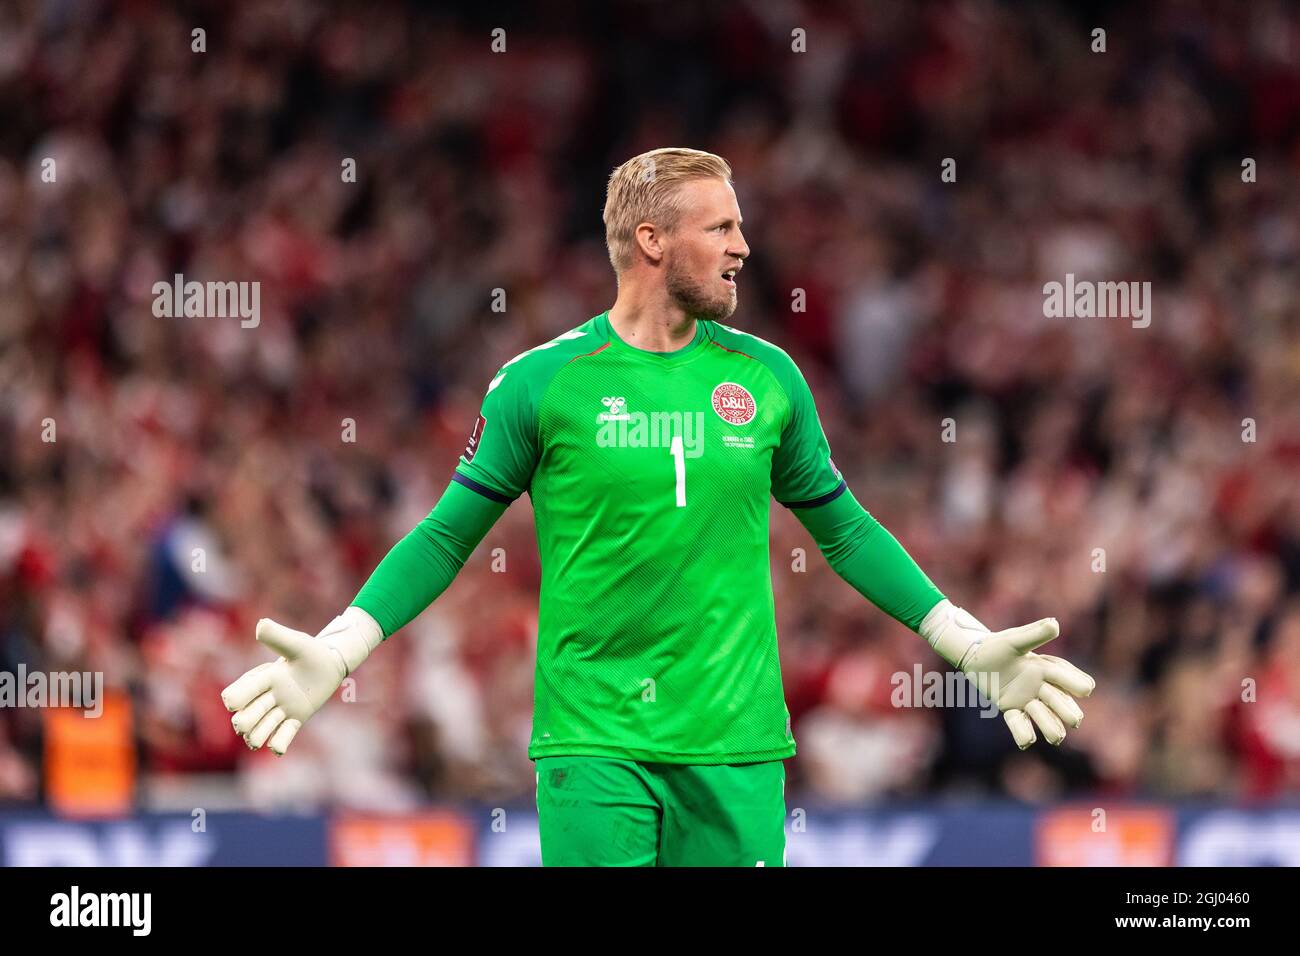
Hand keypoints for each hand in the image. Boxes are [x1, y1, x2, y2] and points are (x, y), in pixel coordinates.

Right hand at [220, 606, 381, 755]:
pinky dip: (279, 743)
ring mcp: (281, 709)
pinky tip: (278, 749)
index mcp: (264, 678)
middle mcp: (268, 696)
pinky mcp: (295, 718)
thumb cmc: (312, 651)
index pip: (240, 692)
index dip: (235, 699)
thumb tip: (260, 625)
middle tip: (246, 727)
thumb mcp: (296, 643)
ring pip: (261, 728)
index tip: (233, 703)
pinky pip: (283, 735)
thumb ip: (278, 636)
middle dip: (244, 722)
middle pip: (247, 715)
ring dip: (258, 736)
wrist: (331, 663)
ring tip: (260, 742)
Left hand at [919, 599, 1095, 748]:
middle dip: (1067, 712)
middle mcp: (1040, 687)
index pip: (1066, 678)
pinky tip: (1026, 742)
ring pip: (1043, 717)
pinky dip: (1022, 733)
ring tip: (1055, 738)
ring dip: (1050, 726)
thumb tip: (1055, 623)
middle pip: (1059, 702)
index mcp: (1045, 669)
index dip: (1076, 684)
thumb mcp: (1016, 639)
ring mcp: (1026, 700)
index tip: (1085, 690)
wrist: (975, 655)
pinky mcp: (1010, 708)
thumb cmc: (998, 644)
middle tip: (1074, 720)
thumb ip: (1035, 633)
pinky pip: (1018, 723)